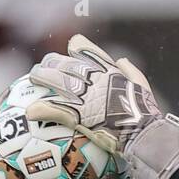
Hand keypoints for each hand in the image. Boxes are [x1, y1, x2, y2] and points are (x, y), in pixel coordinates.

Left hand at [27, 35, 178, 178]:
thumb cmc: (149, 117)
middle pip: (67, 63)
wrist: (145, 135)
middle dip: (53, 61)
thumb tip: (122, 60)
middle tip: (43, 65)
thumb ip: (132, 72)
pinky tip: (30, 112)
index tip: (72, 44)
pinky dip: (41, 110)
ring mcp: (85, 96)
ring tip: (31, 79)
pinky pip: (54, 109)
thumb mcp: (145, 89)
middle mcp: (95, 80)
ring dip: (42, 78)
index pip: (91, 52)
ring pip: (57, 81)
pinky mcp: (79, 115)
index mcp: (111, 72)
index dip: (79, 46)